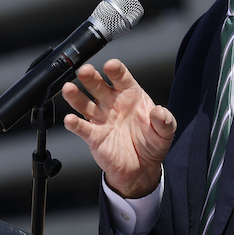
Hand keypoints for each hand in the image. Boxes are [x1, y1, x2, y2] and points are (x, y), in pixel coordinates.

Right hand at [61, 58, 175, 198]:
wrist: (142, 168)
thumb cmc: (152, 144)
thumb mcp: (165, 132)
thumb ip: (165, 121)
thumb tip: (160, 112)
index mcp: (130, 94)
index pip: (121, 77)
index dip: (115, 70)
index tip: (111, 66)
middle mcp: (112, 103)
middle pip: (98, 85)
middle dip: (90, 77)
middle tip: (85, 71)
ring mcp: (101, 118)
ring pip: (84, 103)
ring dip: (75, 95)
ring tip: (69, 88)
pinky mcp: (93, 135)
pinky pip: (81, 127)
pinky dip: (74, 123)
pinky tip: (70, 119)